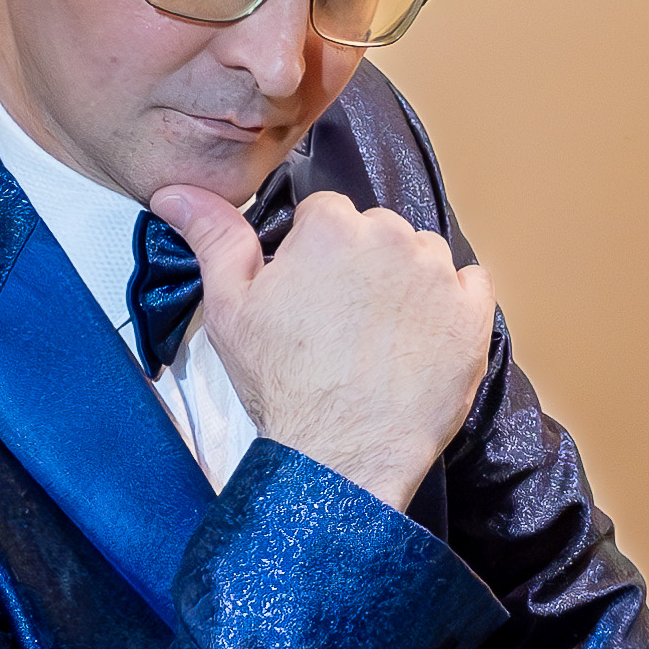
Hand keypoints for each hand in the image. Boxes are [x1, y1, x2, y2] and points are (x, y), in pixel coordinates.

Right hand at [151, 181, 492, 512]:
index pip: (326, 215)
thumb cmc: (283, 386)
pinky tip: (419, 340)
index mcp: (333, 227)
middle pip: (376, 232)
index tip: (307, 296)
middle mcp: (392, 237)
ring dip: (405, 283)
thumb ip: (214, 237)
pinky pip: (470, 285)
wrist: (340, 456)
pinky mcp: (472, 312)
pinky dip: (450, 305)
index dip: (312, 256)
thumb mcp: (231, 308)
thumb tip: (176, 192)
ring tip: (376, 338)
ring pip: (421, 256)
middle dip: (360, 266)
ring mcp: (438, 274)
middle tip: (338, 323)